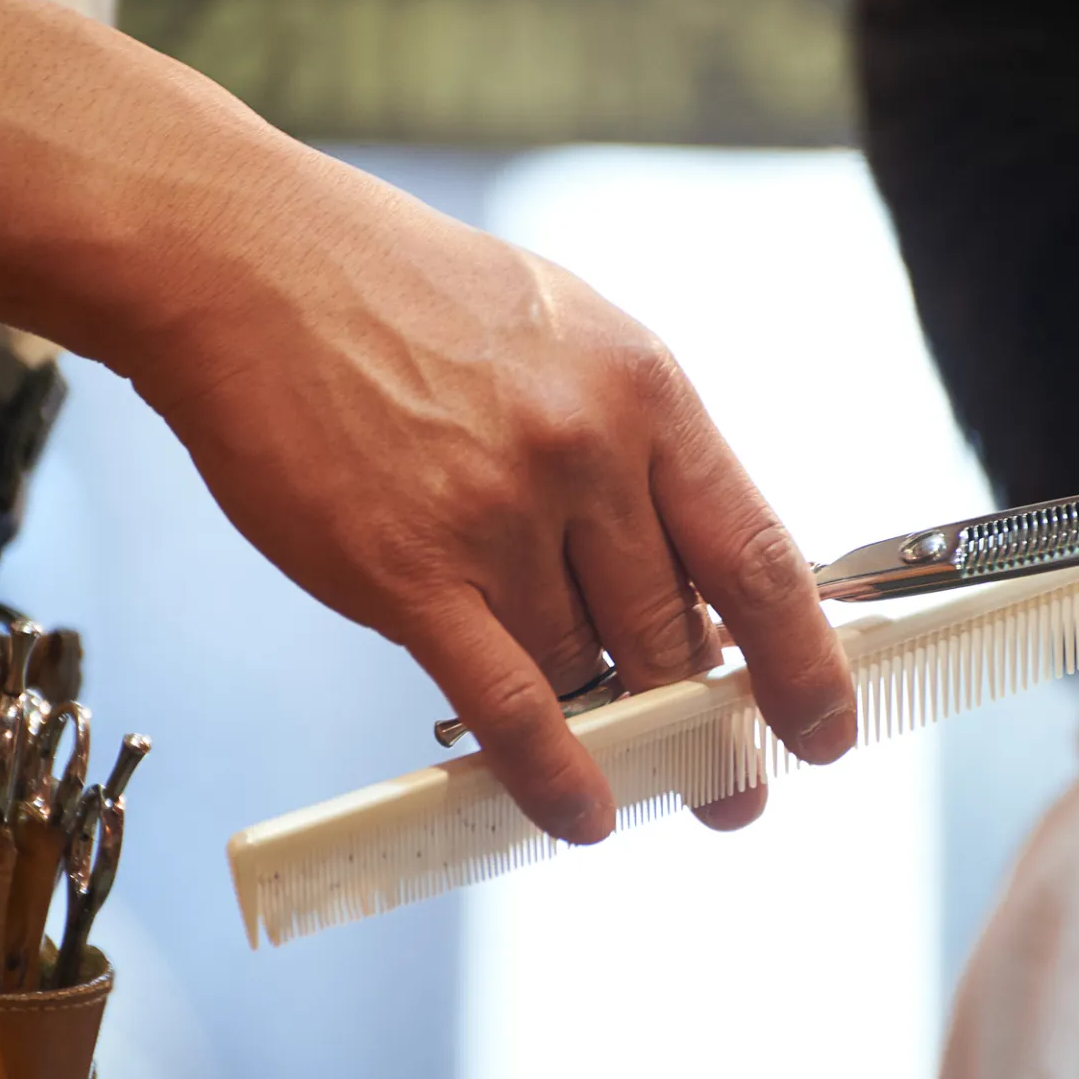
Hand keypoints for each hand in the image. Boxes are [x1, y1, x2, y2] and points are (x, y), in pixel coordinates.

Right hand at [118, 149, 857, 842]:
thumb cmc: (412, 300)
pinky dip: (554, 773)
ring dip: (602, 721)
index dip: (805, 662)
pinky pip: (510, 704)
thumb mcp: (572, 341)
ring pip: (587, 669)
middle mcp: (587, 453)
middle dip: (703, 719)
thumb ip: (639, 457)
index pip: (760, 556)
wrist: (254, 264)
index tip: (824, 730)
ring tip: (604, 752)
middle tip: (721, 776)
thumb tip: (695, 583)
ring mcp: (498, 515)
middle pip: (677, 634)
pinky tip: (583, 814)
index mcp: (645, 392)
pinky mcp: (408, 571)